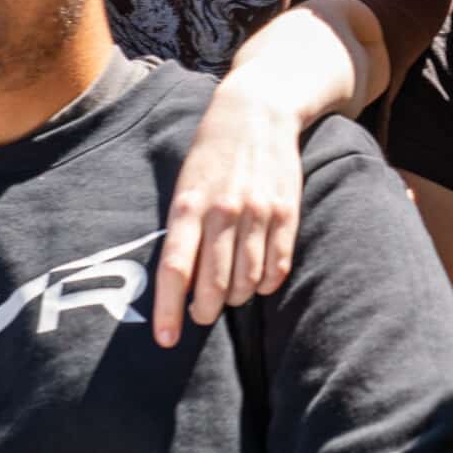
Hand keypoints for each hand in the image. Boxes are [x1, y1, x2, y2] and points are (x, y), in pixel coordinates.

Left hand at [153, 86, 303, 341]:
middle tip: (202, 315)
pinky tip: (257, 281)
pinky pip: (277, 267)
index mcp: (189, 204)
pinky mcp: (287, 212)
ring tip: (229, 295)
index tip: (166, 340)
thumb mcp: (185, 185)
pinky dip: (266, 284)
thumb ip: (182, 230)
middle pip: (213, 284)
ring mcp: (258, 213)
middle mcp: (223, 211)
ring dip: (236, 298)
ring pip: (247, 281)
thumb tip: (180, 283)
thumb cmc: (212, 155)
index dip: (169, 310)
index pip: (175, 269)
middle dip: (205, 311)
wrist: (257, 111)